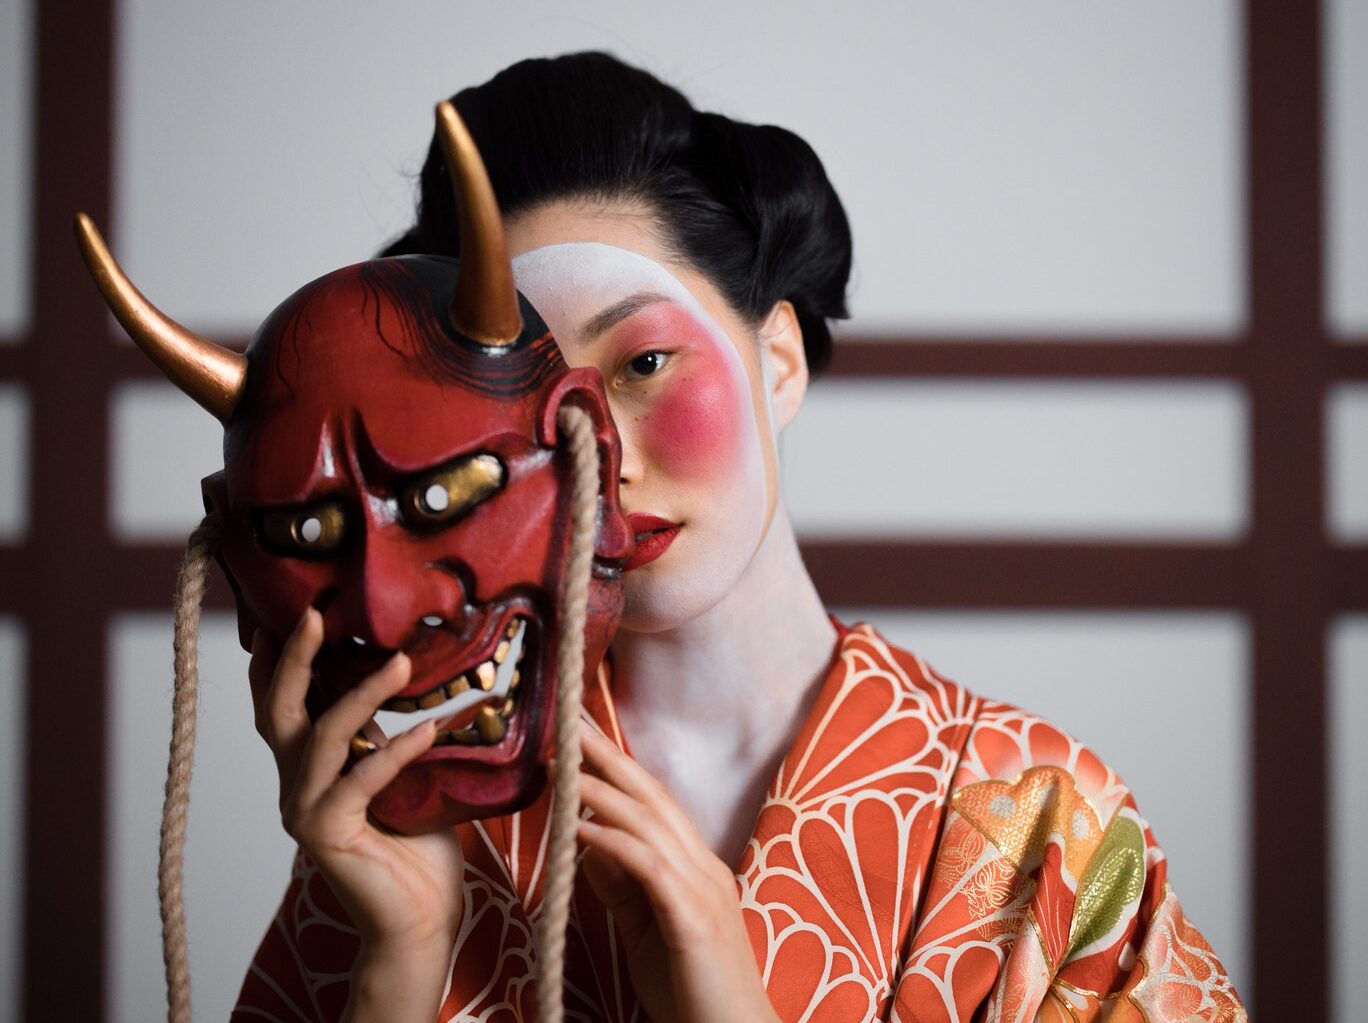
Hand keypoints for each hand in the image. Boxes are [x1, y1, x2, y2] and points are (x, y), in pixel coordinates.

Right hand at [250, 609, 464, 1019]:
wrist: (421, 917)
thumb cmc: (418, 843)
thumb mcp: (406, 773)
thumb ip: (394, 732)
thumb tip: (419, 672)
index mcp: (309, 765)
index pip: (281, 703)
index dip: (279, 658)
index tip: (293, 608)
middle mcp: (296, 783)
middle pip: (277, 709)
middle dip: (293, 659)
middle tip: (317, 614)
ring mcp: (305, 809)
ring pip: (322, 735)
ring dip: (362, 693)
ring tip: (401, 660)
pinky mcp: (327, 833)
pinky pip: (362, 779)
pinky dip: (396, 751)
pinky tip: (429, 730)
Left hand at [575, 729, 778, 1022]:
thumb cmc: (692, 994)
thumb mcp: (646, 932)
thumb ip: (623, 888)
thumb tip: (590, 844)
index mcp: (696, 869)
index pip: (656, 805)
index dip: (620, 769)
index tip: (583, 740)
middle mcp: (704, 868)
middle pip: (654, 798)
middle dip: (610, 759)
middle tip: (571, 724)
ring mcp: (703, 890)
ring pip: (649, 823)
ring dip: (602, 791)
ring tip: (564, 768)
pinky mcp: (694, 920)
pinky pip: (649, 867)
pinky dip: (613, 842)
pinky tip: (581, 829)